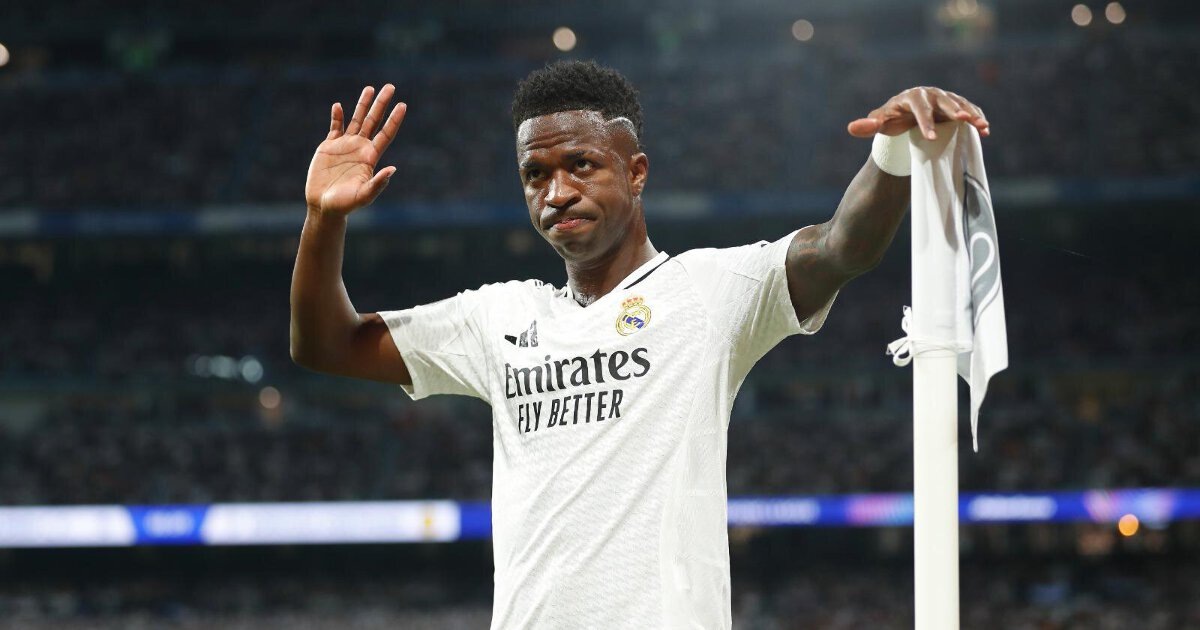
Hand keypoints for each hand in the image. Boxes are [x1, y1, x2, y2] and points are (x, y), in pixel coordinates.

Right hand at [304, 84, 405, 215]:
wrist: (324, 206)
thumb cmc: (346, 205)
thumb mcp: (364, 195)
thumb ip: (378, 183)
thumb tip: (393, 169)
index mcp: (371, 157)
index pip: (386, 134)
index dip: (394, 119)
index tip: (402, 105)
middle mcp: (360, 148)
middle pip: (374, 121)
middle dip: (381, 104)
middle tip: (390, 87)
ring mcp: (345, 145)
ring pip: (357, 120)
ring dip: (363, 104)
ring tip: (370, 88)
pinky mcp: (329, 147)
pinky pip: (335, 127)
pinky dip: (337, 116)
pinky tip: (338, 106)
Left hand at [846, 86, 988, 140]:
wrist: (907, 116)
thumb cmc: (893, 120)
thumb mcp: (881, 123)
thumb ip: (869, 126)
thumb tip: (851, 128)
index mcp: (912, 96)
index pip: (919, 108)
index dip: (925, 121)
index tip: (930, 137)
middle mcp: (931, 94)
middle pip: (944, 101)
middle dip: (955, 111)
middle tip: (965, 120)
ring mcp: (946, 98)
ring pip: (961, 104)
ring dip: (972, 114)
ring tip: (982, 126)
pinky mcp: (957, 105)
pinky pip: (969, 109)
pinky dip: (978, 117)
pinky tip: (985, 131)